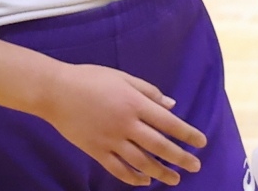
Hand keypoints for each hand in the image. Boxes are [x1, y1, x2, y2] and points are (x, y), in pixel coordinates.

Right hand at [39, 63, 207, 186]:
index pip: (168, 123)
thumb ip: (149, 91)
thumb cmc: (90, 79)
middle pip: (159, 146)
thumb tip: (172, 105)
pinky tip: (144, 181)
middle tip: (195, 166)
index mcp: (134, 103)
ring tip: (175, 179)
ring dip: (160, 172)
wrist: (56, 92)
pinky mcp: (95, 151)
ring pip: (141, 162)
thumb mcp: (122, 77)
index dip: (187, 134)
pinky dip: (133, 177)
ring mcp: (110, 140)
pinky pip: (118, 169)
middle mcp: (125, 124)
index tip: (201, 143)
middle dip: (180, 158)